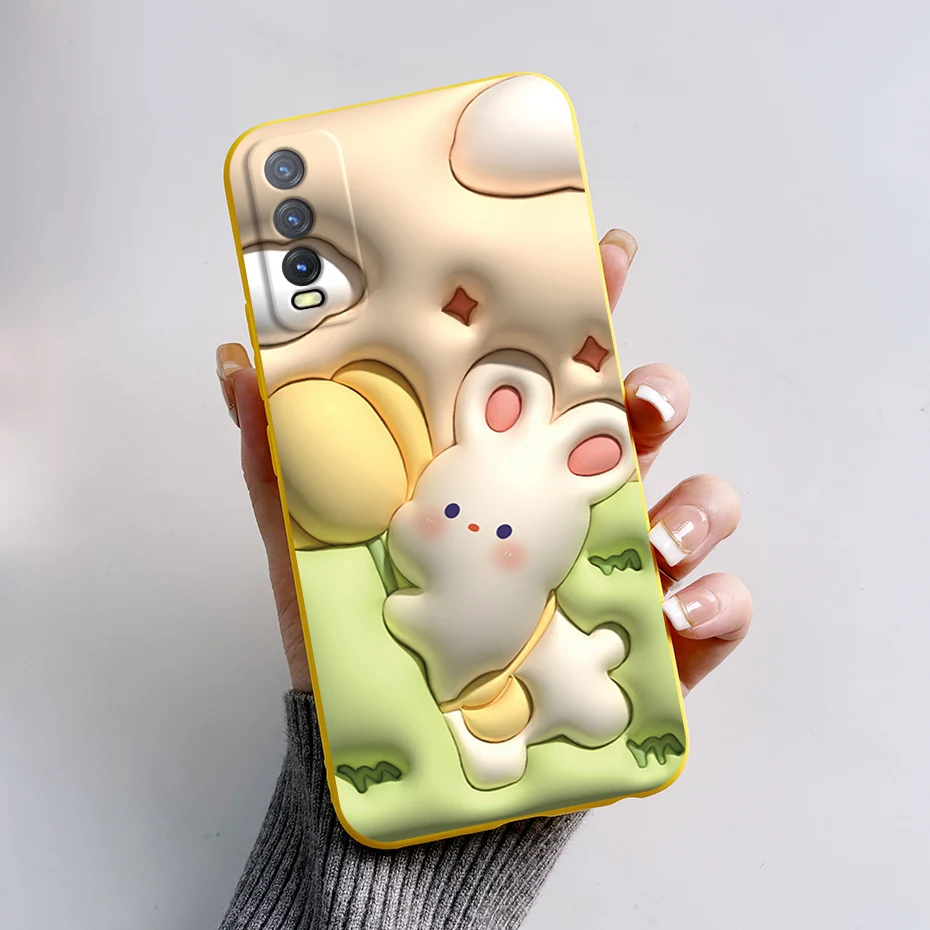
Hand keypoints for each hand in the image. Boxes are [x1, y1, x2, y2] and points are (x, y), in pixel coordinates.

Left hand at [216, 228, 751, 694]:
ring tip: (658, 532)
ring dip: (697, 502)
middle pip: (636, 428)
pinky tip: (680, 612)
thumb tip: (235, 359)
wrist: (402, 757)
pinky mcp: (651, 647)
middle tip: (638, 405)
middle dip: (656, 397)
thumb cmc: (362, 647)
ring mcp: (615, 573)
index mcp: (495, 470)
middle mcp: (563, 509)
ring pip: (694, 506)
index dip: (586, 310)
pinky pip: (714, 612)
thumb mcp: (308, 547)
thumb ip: (280, 457)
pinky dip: (717, 602)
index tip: (607, 257)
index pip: (548, 377)